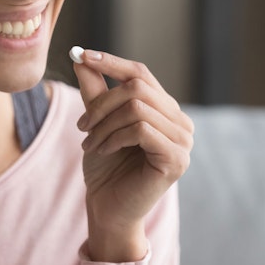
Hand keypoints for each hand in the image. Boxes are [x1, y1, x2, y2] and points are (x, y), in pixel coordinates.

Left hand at [73, 50, 193, 261]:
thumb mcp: (97, 122)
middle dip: (101, 103)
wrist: (107, 209)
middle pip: (137, 88)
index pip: (141, 73)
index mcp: (165, 110)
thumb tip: (81, 57)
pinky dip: (114, 137)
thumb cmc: (105, 168)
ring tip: (89, 143)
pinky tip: (103, 151)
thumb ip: (94, 91)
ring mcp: (183, 141)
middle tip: (81, 126)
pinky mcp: (176, 159)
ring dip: (104, 125)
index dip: (111, 62)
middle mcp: (180, 122)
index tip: (82, 55)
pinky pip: (141, 130)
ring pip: (137, 108)